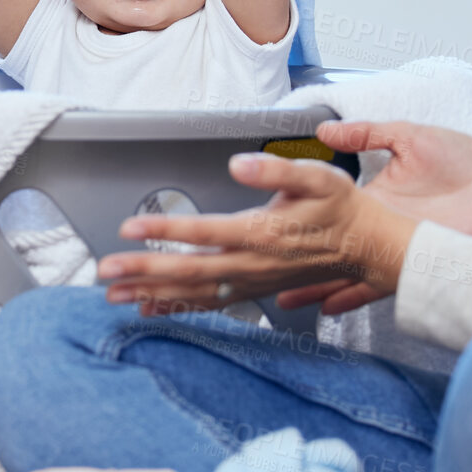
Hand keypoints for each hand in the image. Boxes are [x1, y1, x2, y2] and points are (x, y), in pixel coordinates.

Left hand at [96, 150, 415, 315]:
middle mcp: (252, 263)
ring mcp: (251, 281)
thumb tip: (237, 163)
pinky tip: (148, 308)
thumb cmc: (341, 207)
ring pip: (194, 292)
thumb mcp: (317, 175)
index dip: (165, 230)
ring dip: (151, 293)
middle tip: (104, 271)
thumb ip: (275, 168)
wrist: (368, 247)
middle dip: (143, 272)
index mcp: (262, 231)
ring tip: (111, 295)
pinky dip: (176, 307)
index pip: (204, 231)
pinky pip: (208, 303)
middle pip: (189, 270)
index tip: (130, 228)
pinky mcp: (252, 289)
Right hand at [275, 121, 471, 317]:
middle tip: (257, 269)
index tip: (263, 222)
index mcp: (371, 198)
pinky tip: (328, 309)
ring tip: (281, 296)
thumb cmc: (462, 158)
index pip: (323, 211)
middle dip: (294, 261)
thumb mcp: (410, 137)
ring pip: (345, 272)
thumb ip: (368, 133)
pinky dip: (352, 297)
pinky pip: (378, 286)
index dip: (293, 218)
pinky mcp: (415, 264)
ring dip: (314, 286)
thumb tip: (325, 131)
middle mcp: (376, 226)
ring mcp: (394, 248)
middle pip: (327, 248)